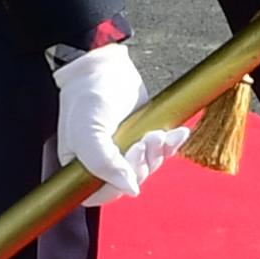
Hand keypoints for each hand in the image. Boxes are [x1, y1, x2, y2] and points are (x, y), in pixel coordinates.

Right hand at [46, 41, 186, 199]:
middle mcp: (101, 163)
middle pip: (128, 183)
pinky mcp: (141, 138)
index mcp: (80, 165)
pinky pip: (160, 153)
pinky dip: (171, 145)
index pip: (102, 193)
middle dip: (143, 164)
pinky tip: (178, 133)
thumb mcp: (89, 130)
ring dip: (157, 153)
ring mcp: (123, 151)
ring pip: (147, 169)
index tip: (132, 153)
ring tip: (157, 132)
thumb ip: (104, 164)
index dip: (120, 182)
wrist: (105, 64)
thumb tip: (131, 189)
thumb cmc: (88, 94)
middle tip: (147, 138)